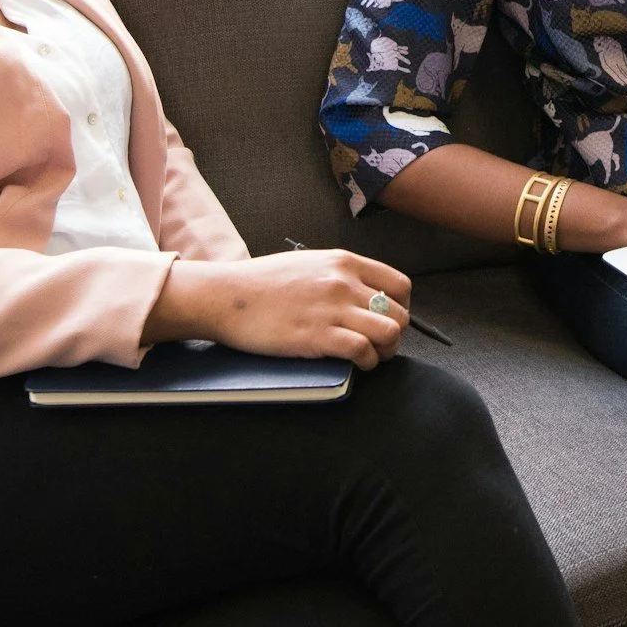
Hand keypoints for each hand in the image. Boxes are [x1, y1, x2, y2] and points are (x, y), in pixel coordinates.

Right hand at [146, 252, 412, 368]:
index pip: (400, 285)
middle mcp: (344, 282)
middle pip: (399, 313)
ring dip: (386, 351)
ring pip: (390, 332)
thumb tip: (365, 294)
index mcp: (344, 262)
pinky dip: (367, 362)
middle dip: (395, 334)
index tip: (388, 321)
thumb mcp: (310, 263)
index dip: (401, 308)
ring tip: (371, 357)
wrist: (225, 296)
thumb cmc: (262, 283)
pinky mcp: (318, 336)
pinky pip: (364, 350)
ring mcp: (332, 309)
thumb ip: (341, 274)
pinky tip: (356, 364)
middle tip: (379, 346)